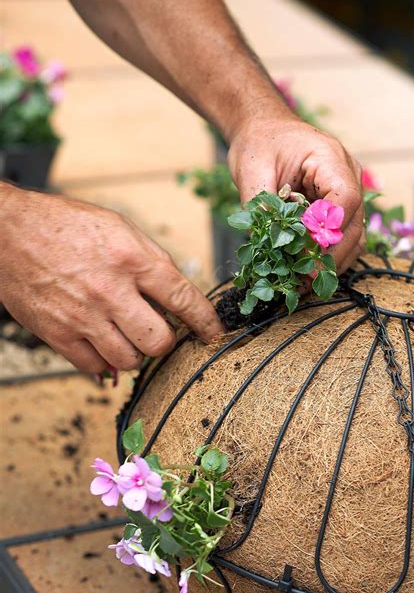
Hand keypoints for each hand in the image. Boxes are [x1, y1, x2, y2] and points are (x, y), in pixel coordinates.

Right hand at [0, 184, 222, 372]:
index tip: (214, 333)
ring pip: (129, 360)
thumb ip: (152, 261)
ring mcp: (82, 316)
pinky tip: (102, 344)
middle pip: (158, 341)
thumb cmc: (66, 225)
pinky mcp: (57, 334)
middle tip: (158, 331)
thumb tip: (176, 297)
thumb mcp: (119, 227)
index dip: (206, 322)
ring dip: (135, 353)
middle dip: (165, 341)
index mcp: (131, 258)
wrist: (8, 230)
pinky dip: (104, 363)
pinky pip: (95, 368)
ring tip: (126, 335)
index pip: (184, 298)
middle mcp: (110, 290)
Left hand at [228, 117, 363, 273]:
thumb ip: (261, 207)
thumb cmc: (259, 143)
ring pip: (354, 236)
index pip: (345, 199)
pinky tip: (307, 274)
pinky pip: (343, 236)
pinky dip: (327, 257)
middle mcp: (348, 174)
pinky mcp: (340, 206)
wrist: (263, 129)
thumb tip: (266, 247)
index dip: (328, 232)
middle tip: (303, 282)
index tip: (305, 256)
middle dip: (329, 257)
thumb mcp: (252, 170)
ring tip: (304, 285)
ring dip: (331, 263)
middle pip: (353, 224)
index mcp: (329, 158)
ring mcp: (348, 191)